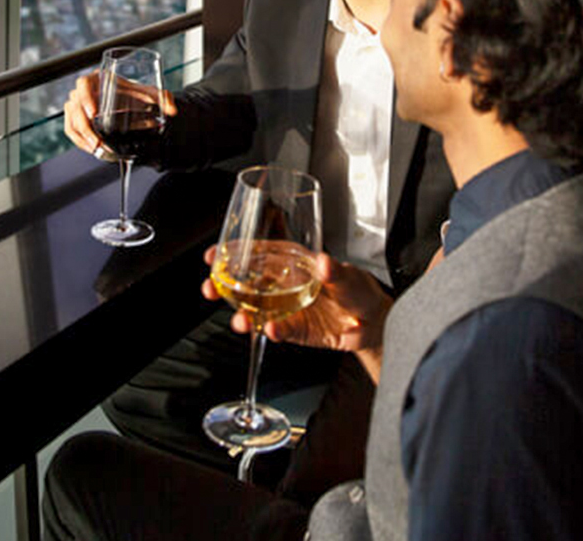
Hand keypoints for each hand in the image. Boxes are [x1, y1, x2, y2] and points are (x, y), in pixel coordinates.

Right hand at [63, 71, 176, 156]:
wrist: (130, 103)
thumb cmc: (135, 95)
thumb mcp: (149, 94)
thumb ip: (163, 98)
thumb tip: (172, 109)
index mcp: (97, 79)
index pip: (83, 83)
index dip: (85, 97)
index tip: (94, 112)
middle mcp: (84, 91)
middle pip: (74, 105)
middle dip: (83, 124)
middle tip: (97, 139)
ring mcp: (77, 105)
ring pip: (71, 120)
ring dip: (81, 136)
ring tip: (96, 147)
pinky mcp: (76, 119)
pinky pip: (71, 130)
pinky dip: (79, 140)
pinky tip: (91, 148)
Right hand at [201, 248, 390, 352]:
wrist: (373, 323)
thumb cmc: (360, 290)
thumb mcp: (348, 276)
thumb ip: (335, 272)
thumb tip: (324, 263)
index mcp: (294, 263)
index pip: (259, 254)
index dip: (235, 253)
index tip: (215, 254)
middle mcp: (285, 285)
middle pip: (247, 283)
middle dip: (224, 286)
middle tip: (210, 288)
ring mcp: (287, 308)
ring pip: (255, 309)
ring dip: (241, 314)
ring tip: (238, 319)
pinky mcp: (295, 330)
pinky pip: (277, 330)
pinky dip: (271, 331)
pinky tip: (267, 329)